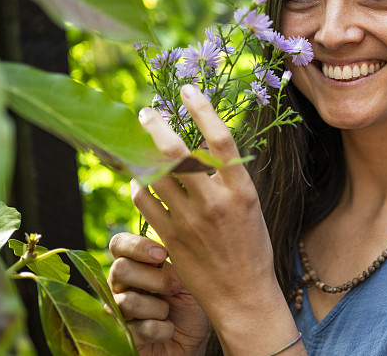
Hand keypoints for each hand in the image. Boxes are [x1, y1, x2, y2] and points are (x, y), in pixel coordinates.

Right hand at [108, 232, 209, 355]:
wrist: (196, 338)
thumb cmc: (191, 302)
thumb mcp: (187, 275)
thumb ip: (170, 259)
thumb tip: (163, 244)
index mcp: (134, 264)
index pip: (119, 244)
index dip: (137, 246)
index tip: (162, 255)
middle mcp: (119, 285)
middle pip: (120, 269)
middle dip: (154, 279)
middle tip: (175, 288)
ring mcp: (117, 311)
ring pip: (128, 301)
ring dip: (160, 308)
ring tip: (170, 312)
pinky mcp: (122, 336)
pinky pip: (140, 328)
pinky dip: (163, 330)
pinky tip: (168, 330)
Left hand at [133, 84, 301, 354]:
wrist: (242, 295)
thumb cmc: (250, 247)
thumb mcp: (250, 206)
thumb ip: (228, 177)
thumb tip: (203, 143)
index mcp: (241, 191)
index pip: (221, 140)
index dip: (203, 110)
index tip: (189, 90)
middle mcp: (215, 203)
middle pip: (179, 153)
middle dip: (157, 127)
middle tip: (146, 113)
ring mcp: (190, 221)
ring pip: (155, 176)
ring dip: (140, 154)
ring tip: (135, 144)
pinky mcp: (170, 238)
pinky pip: (144, 203)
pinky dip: (137, 186)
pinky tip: (138, 179)